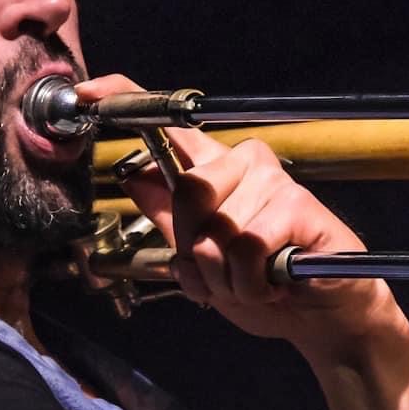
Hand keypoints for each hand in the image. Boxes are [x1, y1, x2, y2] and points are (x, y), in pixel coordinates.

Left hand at [77, 75, 400, 352]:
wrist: (320, 316)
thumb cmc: (263, 284)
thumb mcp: (200, 260)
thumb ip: (168, 218)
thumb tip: (132, 175)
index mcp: (215, 171)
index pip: (169, 126)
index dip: (126, 101)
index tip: (88, 92)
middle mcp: (244, 163)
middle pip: (188, 190)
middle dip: (196, 250)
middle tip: (224, 273)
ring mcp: (273, 180)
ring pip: (218, 230)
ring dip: (228, 278)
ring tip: (254, 281)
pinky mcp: (298, 205)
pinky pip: (247, 245)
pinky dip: (252, 280)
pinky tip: (274, 281)